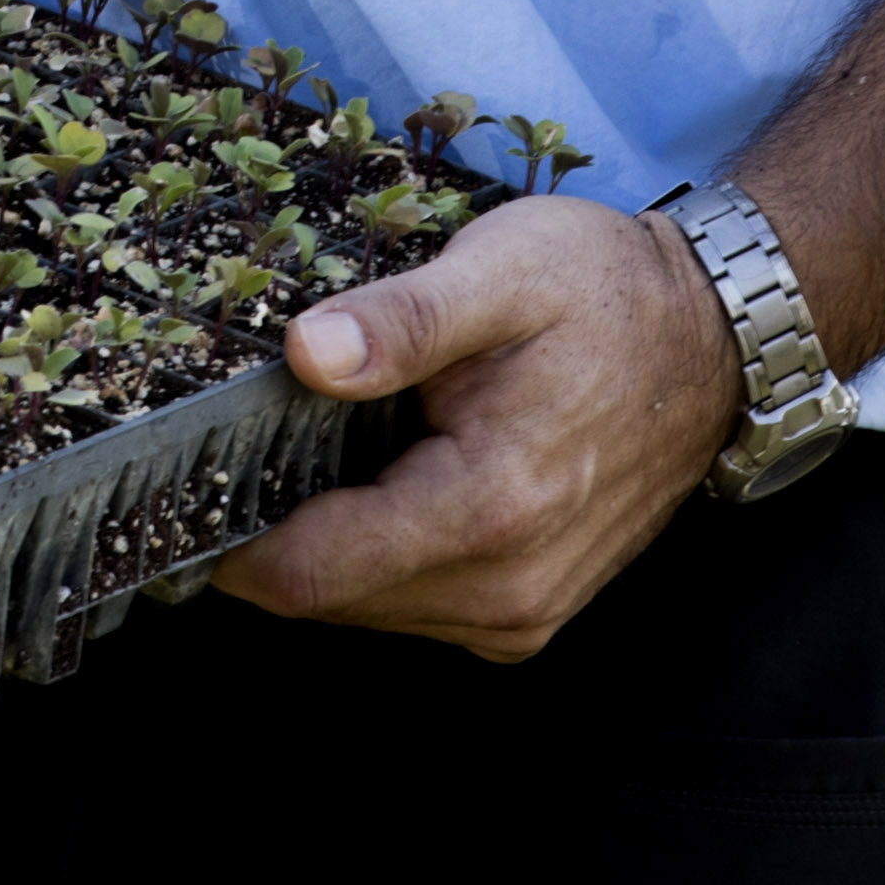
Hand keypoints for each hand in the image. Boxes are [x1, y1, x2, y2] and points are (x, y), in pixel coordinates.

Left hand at [212, 194, 738, 658]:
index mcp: (489, 509)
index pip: (312, 574)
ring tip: (309, 451)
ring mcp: (524, 611)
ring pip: (367, 607)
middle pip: (328, 598)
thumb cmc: (606, 294)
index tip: (171, 488)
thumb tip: (305, 354)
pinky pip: (414, 604)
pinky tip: (376, 479)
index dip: (229, 541)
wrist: (713, 338)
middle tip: (231, 448)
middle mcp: (508, 588)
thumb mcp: (499, 272)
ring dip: (325, 545)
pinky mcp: (530, 611)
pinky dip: (376, 555)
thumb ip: (401, 321)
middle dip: (270, 533)